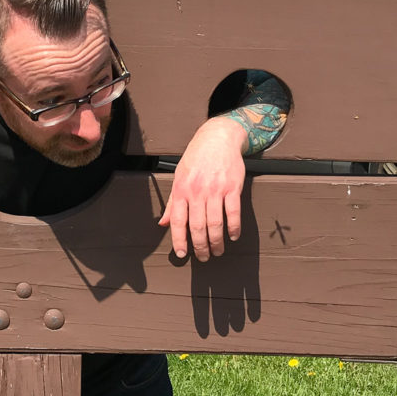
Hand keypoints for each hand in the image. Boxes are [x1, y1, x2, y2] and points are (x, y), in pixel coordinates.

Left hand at [158, 116, 246, 260]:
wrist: (217, 138)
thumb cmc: (196, 159)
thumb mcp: (179, 178)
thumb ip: (173, 203)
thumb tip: (163, 224)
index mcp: (181, 190)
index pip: (178, 221)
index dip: (179, 240)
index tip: (182, 254)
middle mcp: (197, 191)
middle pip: (198, 227)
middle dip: (200, 246)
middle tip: (203, 257)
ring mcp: (215, 190)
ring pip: (215, 223)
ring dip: (216, 242)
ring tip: (217, 252)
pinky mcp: (232, 187)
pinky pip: (233, 213)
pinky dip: (233, 228)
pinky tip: (233, 236)